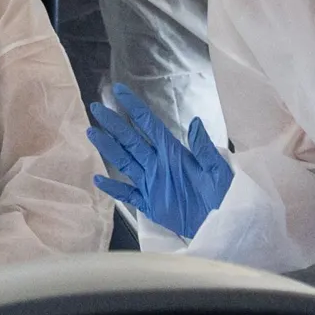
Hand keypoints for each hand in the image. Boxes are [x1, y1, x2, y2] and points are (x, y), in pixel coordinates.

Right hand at [86, 85, 234, 238]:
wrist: (222, 224)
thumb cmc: (223, 194)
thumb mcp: (217, 170)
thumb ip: (204, 148)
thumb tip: (195, 122)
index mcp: (173, 152)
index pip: (149, 125)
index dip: (134, 108)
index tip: (119, 91)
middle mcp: (158, 163)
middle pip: (131, 140)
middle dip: (114, 124)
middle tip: (96, 108)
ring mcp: (151, 183)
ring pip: (125, 162)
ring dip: (109, 148)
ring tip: (92, 133)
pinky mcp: (150, 204)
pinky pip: (128, 194)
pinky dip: (113, 188)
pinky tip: (99, 180)